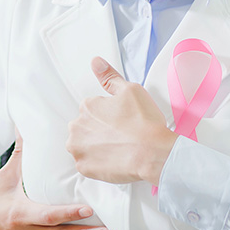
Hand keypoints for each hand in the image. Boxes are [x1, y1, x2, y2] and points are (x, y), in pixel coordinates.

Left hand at [67, 57, 177, 185]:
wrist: (152, 152)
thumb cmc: (144, 121)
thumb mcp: (130, 90)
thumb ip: (109, 76)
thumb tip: (95, 62)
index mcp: (86, 107)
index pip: (92, 110)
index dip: (109, 116)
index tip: (121, 122)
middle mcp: (76, 126)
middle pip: (85, 128)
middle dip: (99, 131)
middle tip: (120, 136)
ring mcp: (78, 149)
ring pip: (83, 146)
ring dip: (95, 147)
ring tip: (117, 149)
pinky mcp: (83, 168)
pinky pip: (87, 164)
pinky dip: (97, 164)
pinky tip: (113, 160)